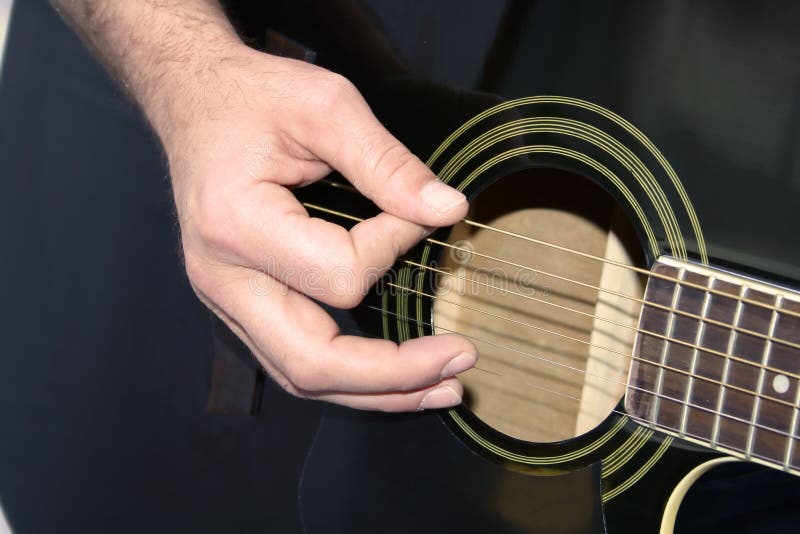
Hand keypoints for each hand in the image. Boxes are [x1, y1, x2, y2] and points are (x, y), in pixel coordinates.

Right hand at [161, 44, 476, 410]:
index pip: (341, 274)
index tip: (420, 210)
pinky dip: (350, 376)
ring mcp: (227, 300)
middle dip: (395, 374)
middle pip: (313, 363)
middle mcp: (224, 280)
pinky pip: (295, 359)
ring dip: (377, 392)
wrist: (194, 103)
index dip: (396, 246)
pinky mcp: (241, 304)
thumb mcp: (325, 107)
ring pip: (302, 378)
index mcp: (236, 227)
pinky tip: (392, 376)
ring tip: (440, 388)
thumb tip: (448, 211)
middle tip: (461, 361)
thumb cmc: (251, 98)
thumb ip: (388, 163)